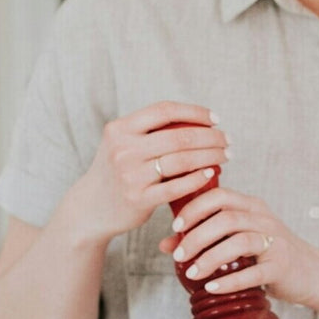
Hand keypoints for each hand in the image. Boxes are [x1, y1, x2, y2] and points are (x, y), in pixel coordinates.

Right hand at [66, 101, 229, 245]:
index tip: (215, 119)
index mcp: (120, 129)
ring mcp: (130, 175)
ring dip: (210, 156)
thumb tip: (198, 120)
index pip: (164, 111)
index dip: (194, 112)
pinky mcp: (138, 199)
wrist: (90, 207)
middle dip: (211, 137)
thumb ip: (149, 131)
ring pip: (181, 160)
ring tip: (225, 156)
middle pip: (179, 136)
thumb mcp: (122, 143)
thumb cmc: (117, 171)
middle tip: (228, 141)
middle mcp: (123, 149)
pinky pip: (176, 186)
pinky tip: (211, 173)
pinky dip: (197, 178)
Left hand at [162, 185, 318, 307]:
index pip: (219, 196)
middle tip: (179, 255)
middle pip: (225, 218)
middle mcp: (264, 219)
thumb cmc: (270, 255)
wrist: (312, 273)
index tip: (176, 226)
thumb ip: (206, 238)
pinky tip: (212, 288)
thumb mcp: (239, 240)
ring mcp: (275, 242)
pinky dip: (230, 281)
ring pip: (239, 242)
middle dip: (196, 237)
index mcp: (252, 207)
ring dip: (210, 258)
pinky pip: (254, 273)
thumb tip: (166, 244)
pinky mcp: (281, 266)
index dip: (194, 208)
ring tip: (192, 273)